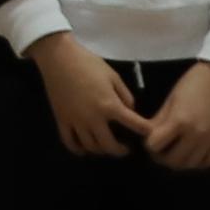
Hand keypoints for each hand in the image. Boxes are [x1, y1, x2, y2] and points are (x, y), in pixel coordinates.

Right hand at [29, 32, 141, 159]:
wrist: (59, 59)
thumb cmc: (88, 63)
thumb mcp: (113, 76)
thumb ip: (125, 95)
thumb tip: (130, 111)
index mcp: (109, 105)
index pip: (133, 124)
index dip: (145, 131)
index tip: (150, 134)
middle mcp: (94, 119)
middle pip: (109, 145)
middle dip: (121, 151)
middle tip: (126, 148)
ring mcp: (76, 122)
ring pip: (91, 147)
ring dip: (102, 150)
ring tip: (107, 146)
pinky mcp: (62, 121)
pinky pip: (70, 142)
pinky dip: (79, 149)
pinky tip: (85, 149)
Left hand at [136, 62, 209, 177]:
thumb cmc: (193, 83)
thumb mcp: (170, 99)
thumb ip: (158, 120)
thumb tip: (147, 135)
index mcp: (179, 121)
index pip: (155, 146)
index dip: (148, 144)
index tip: (149, 139)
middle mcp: (195, 134)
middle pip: (172, 160)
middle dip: (161, 157)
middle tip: (160, 149)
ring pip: (189, 165)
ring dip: (178, 161)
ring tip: (174, 151)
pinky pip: (208, 162)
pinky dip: (197, 162)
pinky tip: (191, 154)